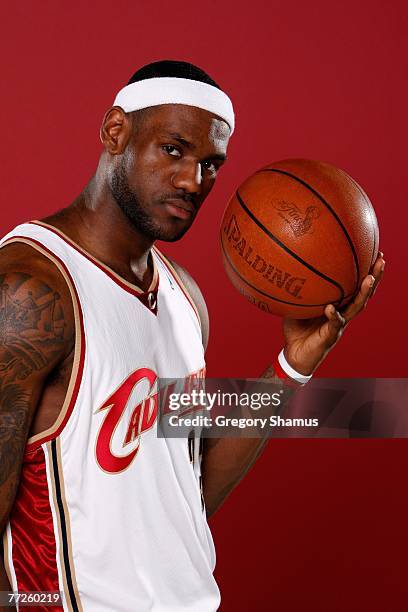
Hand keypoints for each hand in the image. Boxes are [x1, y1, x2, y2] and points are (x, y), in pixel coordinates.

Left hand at [282, 252, 385, 375]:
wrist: (294, 355)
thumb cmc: (296, 330)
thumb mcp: (296, 305)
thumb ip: (298, 291)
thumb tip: (288, 267)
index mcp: (338, 305)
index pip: (355, 286)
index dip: (365, 271)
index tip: (374, 252)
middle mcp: (343, 313)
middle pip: (364, 293)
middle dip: (374, 277)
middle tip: (381, 260)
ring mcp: (339, 325)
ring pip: (356, 307)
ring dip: (364, 293)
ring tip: (369, 279)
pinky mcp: (330, 336)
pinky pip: (333, 325)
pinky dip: (333, 316)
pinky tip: (331, 308)